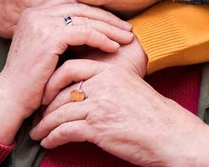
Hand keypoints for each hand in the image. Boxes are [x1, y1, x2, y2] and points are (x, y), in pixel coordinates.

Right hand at [0, 0, 133, 144]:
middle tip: (127, 27)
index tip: (114, 23)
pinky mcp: (49, 35)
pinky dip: (102, 39)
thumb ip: (61, 34)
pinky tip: (113, 47)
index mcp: (34, 12)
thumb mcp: (45, 49)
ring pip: (85, 18)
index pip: (72, 3)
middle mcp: (36, 12)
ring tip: (127, 37)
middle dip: (107, 18)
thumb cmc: (31, 79)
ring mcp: (41, 21)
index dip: (95, 11)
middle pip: (81, 7)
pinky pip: (84, 32)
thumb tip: (91, 30)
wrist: (12, 96)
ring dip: (110, 28)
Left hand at [31, 60, 208, 166]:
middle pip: (61, 91)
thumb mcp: (128, 86)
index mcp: (110, 70)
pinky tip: (49, 142)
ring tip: (37, 133)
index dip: (53, 80)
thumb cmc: (152, 114)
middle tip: (36, 115)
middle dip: (44, 106)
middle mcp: (103, 83)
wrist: (172, 134)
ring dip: (44, 125)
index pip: (71, 67)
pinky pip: (66, 130)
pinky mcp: (98, 127)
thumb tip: (80, 90)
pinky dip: (53, 137)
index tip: (45, 91)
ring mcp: (100, 105)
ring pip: (60, 112)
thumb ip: (105, 82)